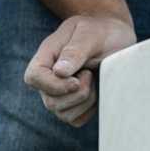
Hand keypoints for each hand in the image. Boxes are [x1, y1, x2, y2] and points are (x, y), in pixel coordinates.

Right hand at [24, 12, 136, 126]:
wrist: (116, 37)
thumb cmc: (102, 31)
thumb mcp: (91, 33)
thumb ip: (75, 50)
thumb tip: (59, 72)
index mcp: (48, 55)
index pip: (33, 78)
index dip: (53, 85)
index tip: (77, 80)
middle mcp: (50, 77)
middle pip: (50, 102)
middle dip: (77, 94)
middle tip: (91, 73)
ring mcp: (61, 92)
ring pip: (63, 114)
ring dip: (85, 101)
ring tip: (94, 80)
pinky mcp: (75, 104)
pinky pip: (76, 119)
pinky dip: (90, 109)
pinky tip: (97, 91)